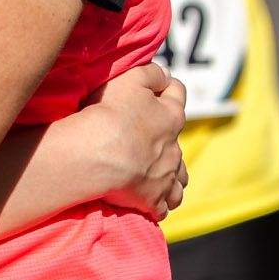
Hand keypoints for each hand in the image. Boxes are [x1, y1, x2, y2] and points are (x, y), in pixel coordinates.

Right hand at [86, 62, 187, 219]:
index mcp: (171, 116)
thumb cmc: (111, 113)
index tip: (160, 88)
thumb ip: (151, 72)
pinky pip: (163, 207)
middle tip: (149, 140)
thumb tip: (165, 73)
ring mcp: (166, 177)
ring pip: (179, 180)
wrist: (98, 153)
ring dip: (173, 177)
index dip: (168, 88)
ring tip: (160, 177)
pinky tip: (151, 202)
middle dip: (168, 141)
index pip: (177, 95)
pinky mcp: (153, 200)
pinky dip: (160, 204)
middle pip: (179, 144)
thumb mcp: (130, 79)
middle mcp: (174, 148)